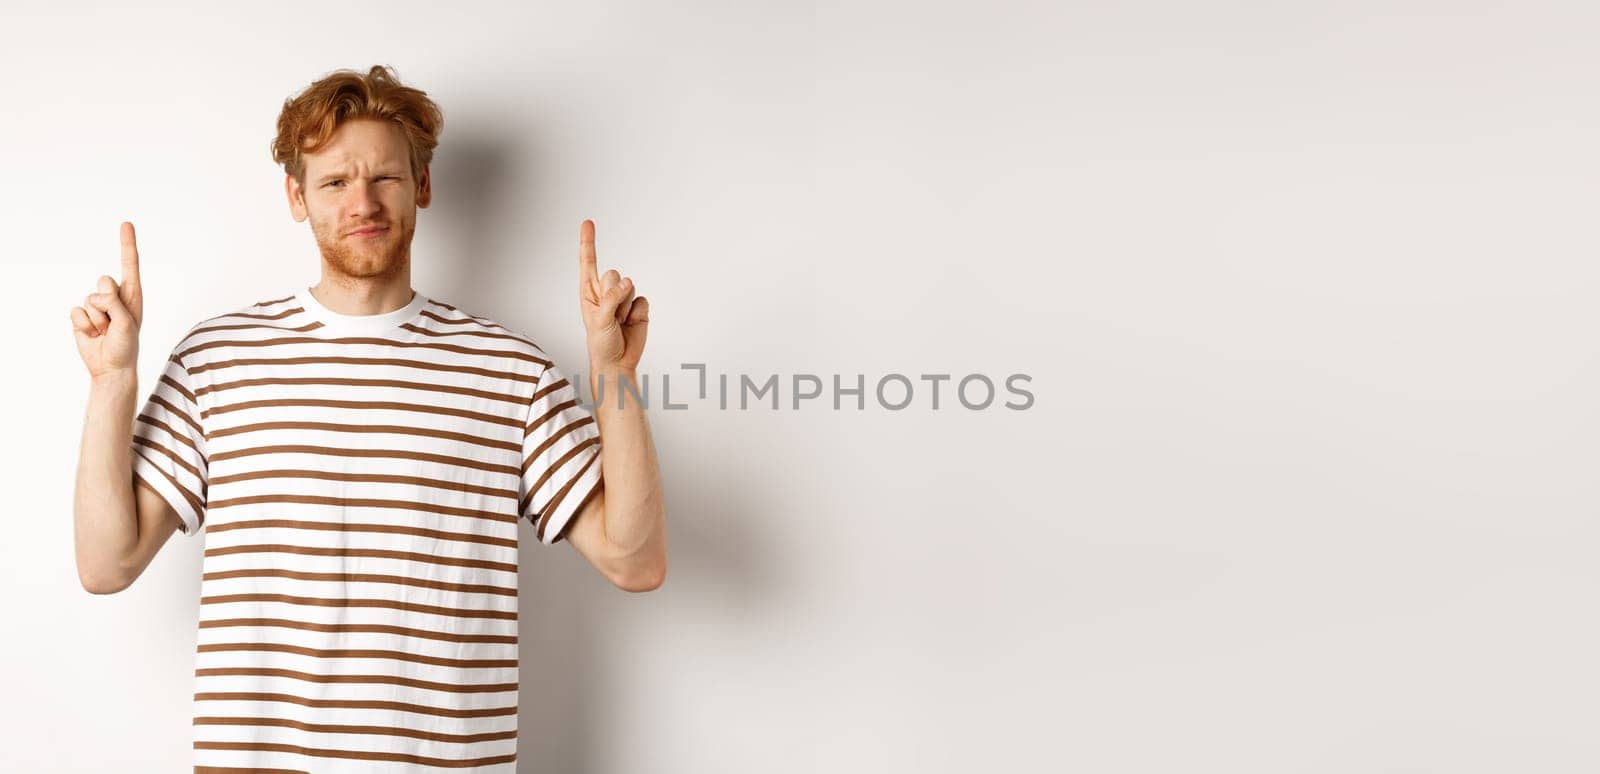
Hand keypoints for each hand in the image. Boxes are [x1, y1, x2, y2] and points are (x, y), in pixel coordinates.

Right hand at [70, 222, 144, 381]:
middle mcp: (115, 297)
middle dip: (107, 303)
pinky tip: (92, 334)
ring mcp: (97, 306)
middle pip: (104, 281)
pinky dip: (84, 325)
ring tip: (105, 332)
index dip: (127, 245)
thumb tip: (100, 292)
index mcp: (132, 296)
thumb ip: (115, 304)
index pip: (130, 266)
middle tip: (114, 323)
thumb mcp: (127, 324)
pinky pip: (76, 311)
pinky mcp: (82, 316)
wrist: (110, 368)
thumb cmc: (125, 346)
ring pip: (89, 298)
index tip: (126, 224)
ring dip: (97, 318)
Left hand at [577, 219, 648, 370]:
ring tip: (620, 323)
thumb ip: (611, 299)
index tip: (588, 222)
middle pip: (613, 274)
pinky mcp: (638, 306)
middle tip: (612, 316)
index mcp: (589, 293)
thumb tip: (627, 282)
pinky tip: (631, 324)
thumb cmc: (601, 344)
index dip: (588, 242)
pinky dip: (638, 313)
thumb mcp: (599, 321)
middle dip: (614, 294)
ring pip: (629, 286)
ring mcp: (623, 298)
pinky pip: (642, 299)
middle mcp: (606, 292)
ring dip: (625, 306)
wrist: (618, 362)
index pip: (588, 262)